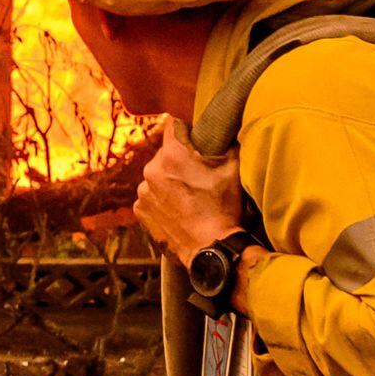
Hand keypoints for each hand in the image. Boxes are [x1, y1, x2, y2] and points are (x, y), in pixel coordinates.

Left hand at [132, 123, 244, 262]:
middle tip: (198, 176)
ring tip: (190, 198)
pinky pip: (150, 197)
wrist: (211, 250)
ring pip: (157, 176)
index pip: (174, 125)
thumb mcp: (233, 169)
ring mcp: (143, 192)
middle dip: (179, 160)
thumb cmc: (223, 209)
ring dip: (169, 181)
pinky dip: (162, 201)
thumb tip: (225, 130)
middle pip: (165, 154)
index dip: (188, 130)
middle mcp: (151, 170)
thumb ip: (227, 142)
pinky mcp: (140, 211)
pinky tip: (179, 211)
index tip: (196, 138)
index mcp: (172, 155)